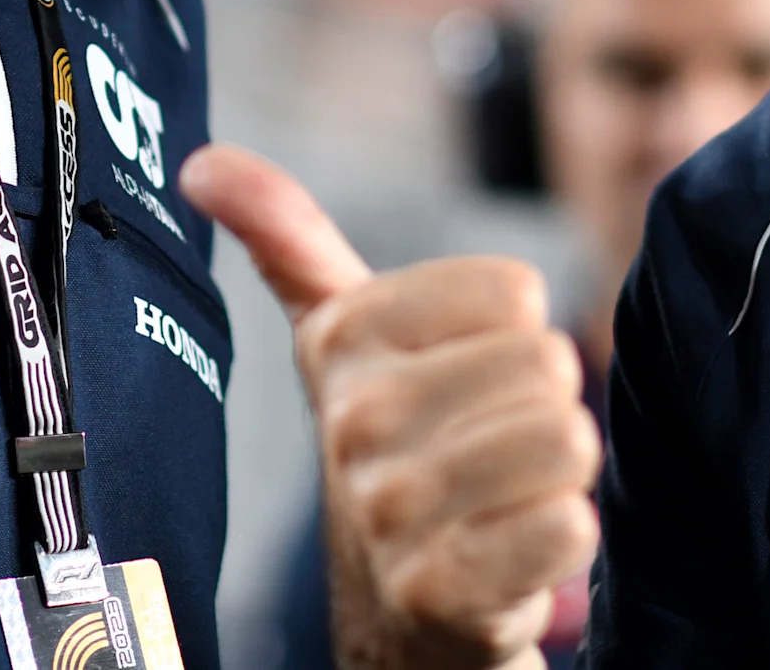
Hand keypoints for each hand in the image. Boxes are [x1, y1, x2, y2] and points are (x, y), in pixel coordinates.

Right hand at [182, 143, 597, 669]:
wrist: (398, 606)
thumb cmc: (394, 443)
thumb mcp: (340, 336)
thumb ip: (286, 236)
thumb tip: (202, 164)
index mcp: (341, 337)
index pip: (515, 291)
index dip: (514, 330)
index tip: (465, 367)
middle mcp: (355, 419)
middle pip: (547, 363)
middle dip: (544, 402)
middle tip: (492, 440)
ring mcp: (394, 511)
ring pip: (565, 439)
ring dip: (561, 470)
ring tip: (507, 490)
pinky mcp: (441, 592)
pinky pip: (567, 527)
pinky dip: (564, 535)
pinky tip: (514, 545)